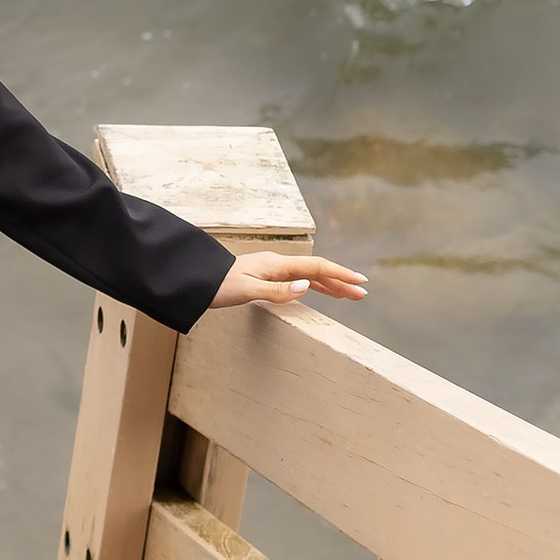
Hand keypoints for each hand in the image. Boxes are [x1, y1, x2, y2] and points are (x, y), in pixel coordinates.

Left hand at [209, 250, 368, 310]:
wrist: (196, 280)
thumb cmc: (218, 286)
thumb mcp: (247, 290)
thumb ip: (277, 291)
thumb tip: (306, 287)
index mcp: (277, 265)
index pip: (316, 268)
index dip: (340, 275)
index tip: (360, 283)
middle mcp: (277, 264)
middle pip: (316, 272)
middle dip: (341, 281)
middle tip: (362, 293)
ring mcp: (272, 270)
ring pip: (308, 277)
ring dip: (329, 285)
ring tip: (349, 294)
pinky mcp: (266, 277)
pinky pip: (297, 281)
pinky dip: (313, 287)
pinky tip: (319, 292)